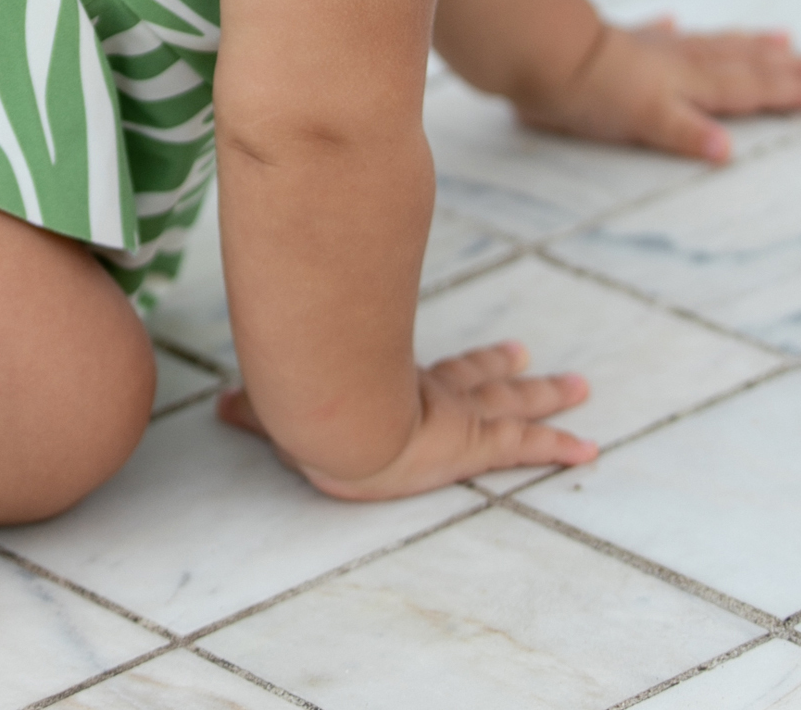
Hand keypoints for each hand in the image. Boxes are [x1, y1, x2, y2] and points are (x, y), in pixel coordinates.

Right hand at [217, 340, 594, 498]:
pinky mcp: (473, 439)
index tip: (502, 352)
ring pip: (510, 401)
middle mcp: (432, 394)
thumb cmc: (307, 407)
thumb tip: (214, 404)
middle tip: (542, 361)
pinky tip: (587, 449)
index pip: (441, 375)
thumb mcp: (279, 410)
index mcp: (395, 387)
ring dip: (546, 396)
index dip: (471, 364)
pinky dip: (555, 447)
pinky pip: (522, 445)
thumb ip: (253, 409)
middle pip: (482, 378)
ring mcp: (456, 414)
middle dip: (513, 372)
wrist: (335, 418)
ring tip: (581, 388)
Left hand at [514, 17, 800, 161]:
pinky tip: (672, 20)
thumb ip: (684, 132)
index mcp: (686, 84)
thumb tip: (728, 151)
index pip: (750, 88)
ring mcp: (647, 49)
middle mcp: (675, 62)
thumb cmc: (585, 93)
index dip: (791, 90)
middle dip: (787, 68)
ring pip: (709, 44)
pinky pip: (652, 34)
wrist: (533, 51)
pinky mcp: (614, 43)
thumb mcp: (641, 119)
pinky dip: (668, 30)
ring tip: (779, 36)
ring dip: (746, 44)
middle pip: (742, 62)